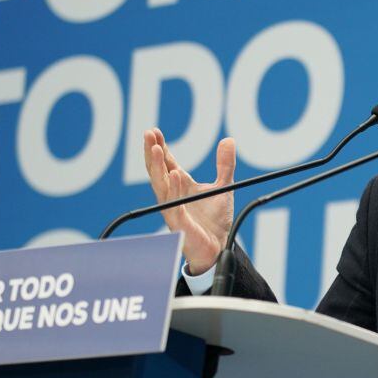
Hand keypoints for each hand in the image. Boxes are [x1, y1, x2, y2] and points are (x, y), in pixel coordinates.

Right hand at [143, 128, 235, 274]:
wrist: (219, 247)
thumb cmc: (215, 221)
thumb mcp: (223, 186)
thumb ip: (224, 164)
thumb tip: (228, 139)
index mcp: (179, 186)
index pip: (166, 163)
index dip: (160, 147)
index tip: (154, 130)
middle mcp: (172, 196)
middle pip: (157, 171)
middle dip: (152, 152)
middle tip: (148, 134)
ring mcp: (173, 209)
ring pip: (161, 186)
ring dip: (158, 167)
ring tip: (158, 148)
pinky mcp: (180, 223)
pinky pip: (175, 205)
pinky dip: (175, 189)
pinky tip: (175, 174)